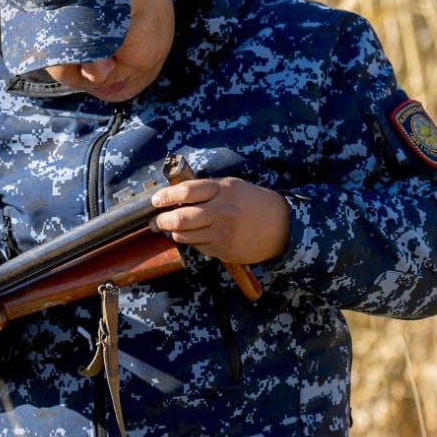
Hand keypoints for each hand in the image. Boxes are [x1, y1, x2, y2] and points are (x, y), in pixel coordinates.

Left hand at [149, 177, 290, 264]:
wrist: (281, 226)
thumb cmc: (253, 202)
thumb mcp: (232, 186)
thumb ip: (206, 190)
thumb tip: (175, 195)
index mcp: (222, 190)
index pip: (186, 192)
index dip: (166, 196)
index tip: (155, 200)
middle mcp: (221, 211)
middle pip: (180, 218)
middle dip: (162, 221)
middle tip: (155, 221)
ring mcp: (221, 233)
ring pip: (185, 235)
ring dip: (174, 233)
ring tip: (172, 229)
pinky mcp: (223, 250)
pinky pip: (197, 247)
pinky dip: (192, 242)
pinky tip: (195, 236)